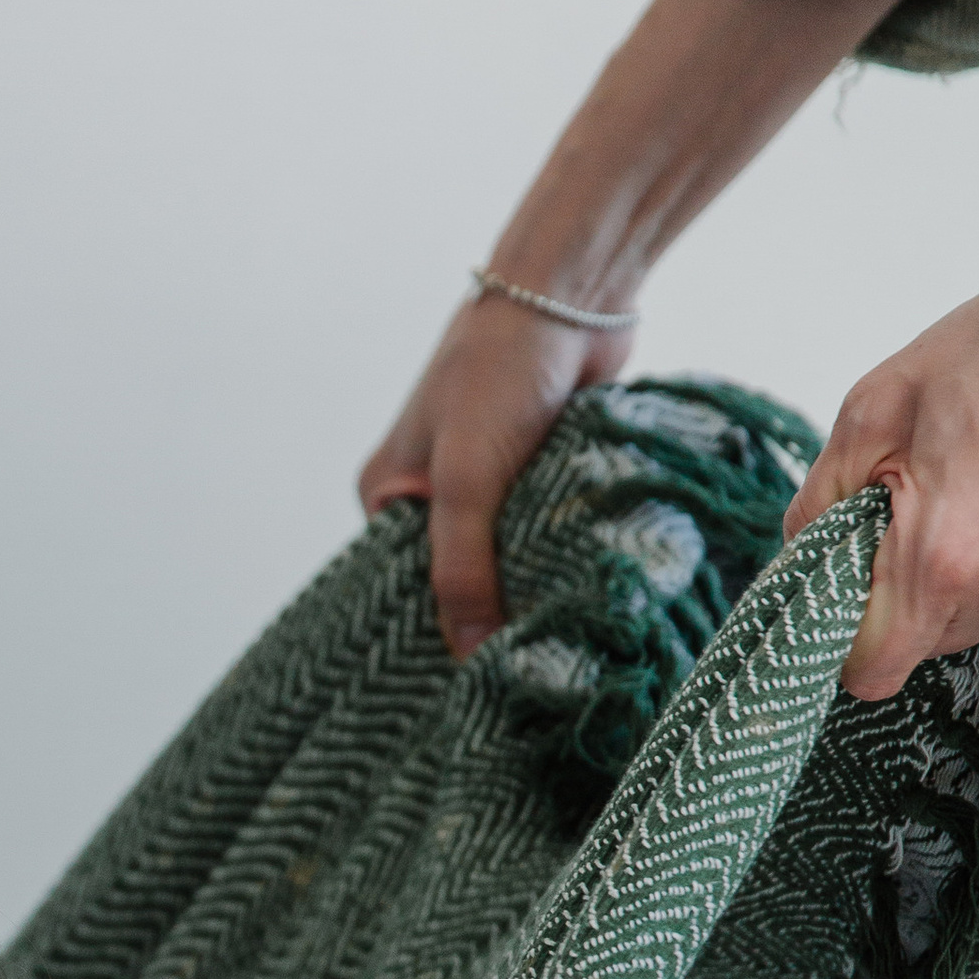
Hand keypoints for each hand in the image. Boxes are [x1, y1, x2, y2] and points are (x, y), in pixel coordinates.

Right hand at [358, 292, 632, 660]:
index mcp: (388, 497)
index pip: (406, 588)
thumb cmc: (497, 374)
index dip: (438, 633)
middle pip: (462, 577)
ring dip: (538, 580)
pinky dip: (568, 548)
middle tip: (529, 671)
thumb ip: (463, 571)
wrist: (570, 294)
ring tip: (566, 636)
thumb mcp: (466, 482)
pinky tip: (590, 583)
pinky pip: (551, 529)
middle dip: (494, 612)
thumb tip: (469, 659)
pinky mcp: (542, 471)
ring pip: (512, 556)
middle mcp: (433, 494)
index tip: (477, 684)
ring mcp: (490, 482)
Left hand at [785, 272, 978, 701]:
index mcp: (940, 558)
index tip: (830, 601)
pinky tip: (972, 506)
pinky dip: (969, 565)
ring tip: (942, 500)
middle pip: (914, 647)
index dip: (839, 644)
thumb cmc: (978, 361)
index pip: (872, 668)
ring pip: (955, 623)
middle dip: (887, 597)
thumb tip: (795, 564)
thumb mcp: (868, 420)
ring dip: (932, 579)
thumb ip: (818, 507)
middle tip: (889, 520)